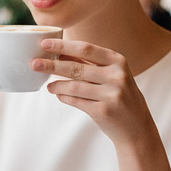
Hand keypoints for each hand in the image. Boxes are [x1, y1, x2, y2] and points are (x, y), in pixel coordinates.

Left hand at [32, 37, 152, 144]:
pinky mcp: (103, 111)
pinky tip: (59, 95)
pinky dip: (64, 97)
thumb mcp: (112, 76)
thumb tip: (60, 54)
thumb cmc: (120, 96)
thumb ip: (89, 65)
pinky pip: (76, 101)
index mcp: (118, 61)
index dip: (63, 46)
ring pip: (74, 86)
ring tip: (47, 86)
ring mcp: (111, 94)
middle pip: (76, 68)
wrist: (137, 127)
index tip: (45, 44)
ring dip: (57, 85)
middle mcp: (116, 76)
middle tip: (34, 64)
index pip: (86, 49)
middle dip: (52, 65)